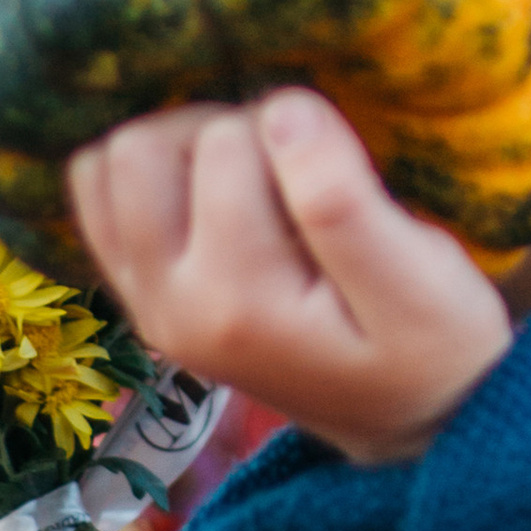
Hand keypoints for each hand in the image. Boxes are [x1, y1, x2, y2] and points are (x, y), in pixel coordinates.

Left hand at [66, 87, 511, 464]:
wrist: (413, 420)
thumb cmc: (431, 346)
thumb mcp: (417, 281)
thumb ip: (342, 198)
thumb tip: (281, 110)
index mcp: (238, 301)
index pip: (227, 144)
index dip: (293, 131)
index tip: (343, 177)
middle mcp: (172, 307)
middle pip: (143, 151)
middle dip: (219, 131)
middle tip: (291, 169)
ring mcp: (149, 305)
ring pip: (107, 168)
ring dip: (179, 148)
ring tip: (254, 176)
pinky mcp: (144, 297)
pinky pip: (99, 203)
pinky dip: (149, 174)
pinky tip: (214, 190)